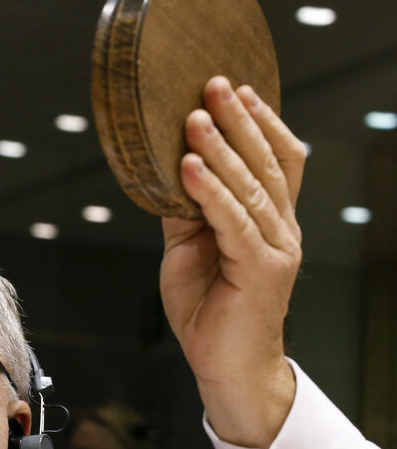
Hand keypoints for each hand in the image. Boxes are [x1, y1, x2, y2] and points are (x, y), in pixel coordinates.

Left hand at [160, 76, 304, 447]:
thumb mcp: (191, 245)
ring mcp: (277, 248)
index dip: (262, 122)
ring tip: (196, 116)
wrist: (224, 364)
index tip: (241, 88)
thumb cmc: (209, 305)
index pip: (277, 160)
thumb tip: (165, 168)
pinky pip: (232, 222)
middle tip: (214, 84)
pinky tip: (188, 166)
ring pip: (250, 187)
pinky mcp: (261, 270)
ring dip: (220, 149)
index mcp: (270, 220)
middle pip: (264, 164)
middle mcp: (282, 228)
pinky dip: (210, 191)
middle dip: (239, 121)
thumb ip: (188, 207)